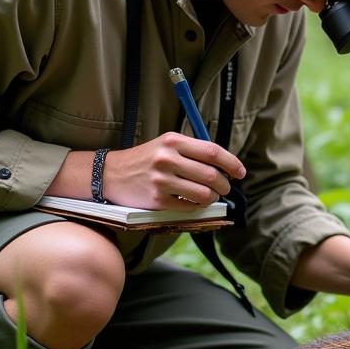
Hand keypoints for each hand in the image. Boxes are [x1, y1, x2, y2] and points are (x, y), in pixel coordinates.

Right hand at [103, 132, 245, 207]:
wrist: (109, 175)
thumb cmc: (145, 160)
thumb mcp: (166, 145)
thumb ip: (193, 151)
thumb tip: (226, 165)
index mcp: (173, 141)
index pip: (212, 152)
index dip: (232, 163)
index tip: (240, 172)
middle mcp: (167, 159)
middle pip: (212, 175)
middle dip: (225, 185)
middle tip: (225, 187)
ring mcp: (161, 181)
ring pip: (204, 194)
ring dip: (214, 198)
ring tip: (211, 196)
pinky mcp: (157, 200)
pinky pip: (189, 207)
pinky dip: (196, 206)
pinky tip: (193, 202)